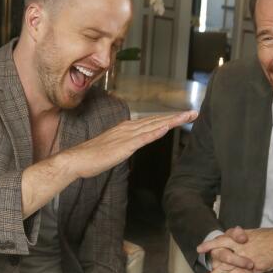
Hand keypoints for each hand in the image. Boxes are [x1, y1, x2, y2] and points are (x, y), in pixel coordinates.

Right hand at [60, 111, 196, 179]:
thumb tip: (136, 142)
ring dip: (171, 121)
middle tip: (194, 113)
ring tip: (187, 116)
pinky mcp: (124, 146)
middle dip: (176, 117)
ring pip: (153, 126)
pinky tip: (166, 128)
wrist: (78, 160)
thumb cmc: (94, 156)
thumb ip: (127, 143)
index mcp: (127, 128)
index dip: (169, 118)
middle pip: (156, 121)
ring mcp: (126, 136)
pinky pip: (142, 139)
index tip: (185, 116)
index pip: (152, 121)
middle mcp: (129, 128)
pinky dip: (155, 132)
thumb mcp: (115, 147)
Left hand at [198, 226, 272, 272]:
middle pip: (223, 259)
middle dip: (214, 269)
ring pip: (231, 270)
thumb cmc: (268, 236)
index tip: (199, 249)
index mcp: (238, 239)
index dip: (209, 245)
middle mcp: (240, 249)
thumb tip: (227, 241)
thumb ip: (238, 237)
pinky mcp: (256, 268)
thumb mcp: (251, 233)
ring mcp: (248, 260)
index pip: (219, 241)